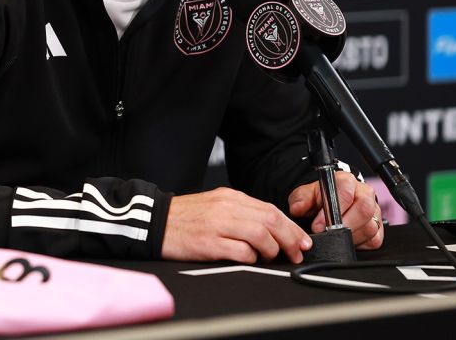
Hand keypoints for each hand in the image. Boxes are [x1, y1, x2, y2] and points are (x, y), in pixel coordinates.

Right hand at [163, 187, 311, 263]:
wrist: (154, 222)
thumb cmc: (184, 217)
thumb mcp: (215, 205)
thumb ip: (241, 212)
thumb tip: (271, 229)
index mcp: (230, 197)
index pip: (270, 210)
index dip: (291, 227)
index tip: (301, 240)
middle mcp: (226, 207)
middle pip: (271, 221)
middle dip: (290, 239)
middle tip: (295, 252)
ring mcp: (217, 225)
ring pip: (260, 235)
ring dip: (272, 250)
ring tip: (270, 258)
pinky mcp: (209, 243)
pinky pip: (241, 252)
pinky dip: (252, 258)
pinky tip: (249, 260)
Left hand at [288, 171, 384, 249]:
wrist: (329, 204)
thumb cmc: (319, 198)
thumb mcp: (305, 195)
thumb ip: (300, 199)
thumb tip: (298, 208)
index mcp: (346, 181)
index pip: (346, 193)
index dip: (332, 211)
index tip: (318, 225)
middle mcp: (364, 194)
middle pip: (364, 210)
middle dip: (344, 225)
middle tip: (329, 234)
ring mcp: (374, 211)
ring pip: (369, 227)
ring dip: (350, 236)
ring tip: (335, 236)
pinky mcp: (378, 229)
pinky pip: (374, 240)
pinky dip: (360, 244)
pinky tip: (347, 240)